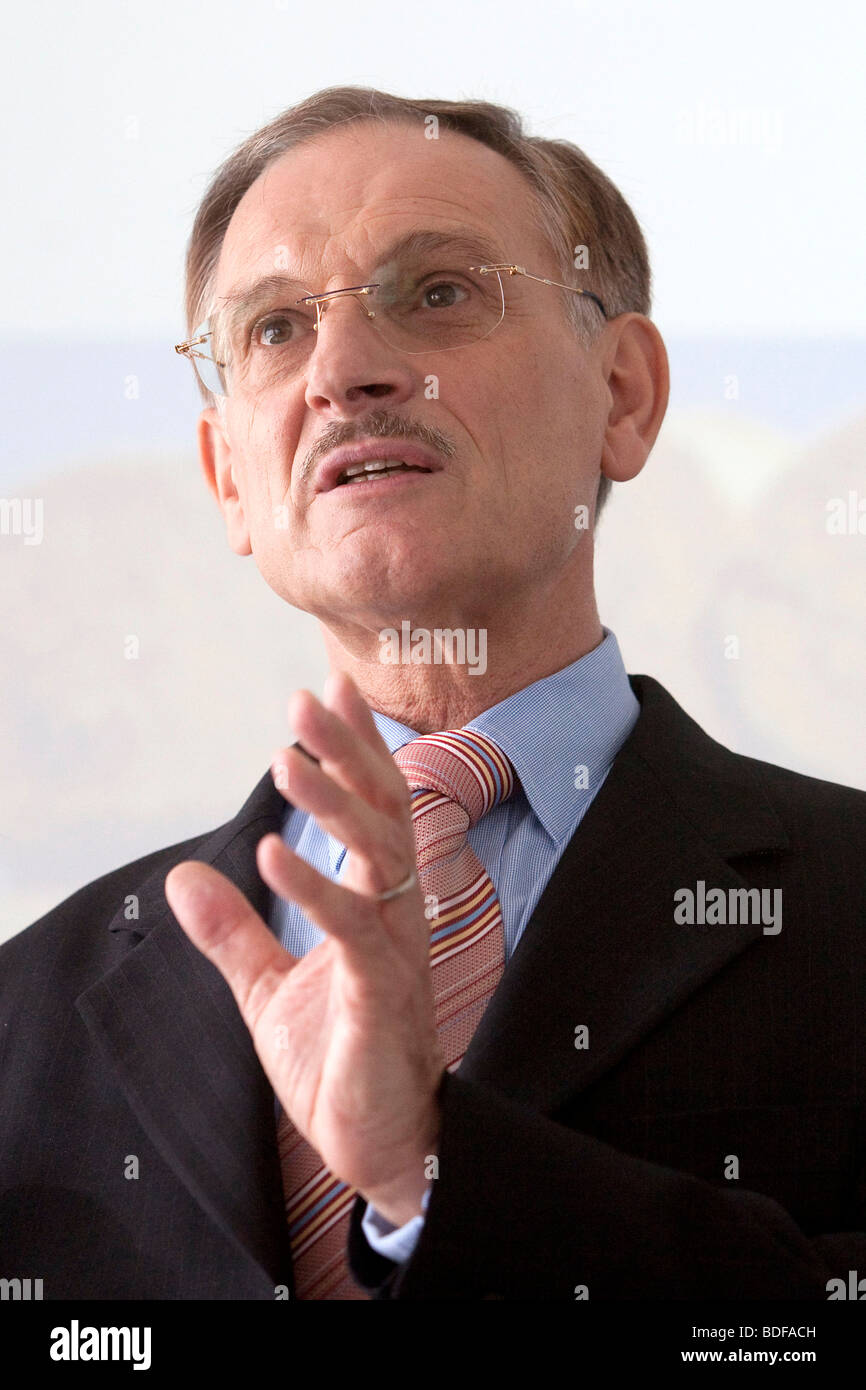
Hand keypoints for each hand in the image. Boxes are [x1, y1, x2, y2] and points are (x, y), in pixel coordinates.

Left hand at [164, 670, 443, 1225]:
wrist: (380, 1143)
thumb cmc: (338, 1060)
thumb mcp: (268, 989)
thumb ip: (233, 933)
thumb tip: (181, 876)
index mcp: (379, 906)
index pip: (374, 809)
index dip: (356, 750)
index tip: (332, 690)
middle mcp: (398, 915)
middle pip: (384, 814)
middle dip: (348, 754)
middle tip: (305, 700)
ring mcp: (397, 951)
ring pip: (379, 858)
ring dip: (333, 805)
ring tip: (285, 762)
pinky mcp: (383, 995)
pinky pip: (355, 929)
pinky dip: (316, 888)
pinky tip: (274, 852)